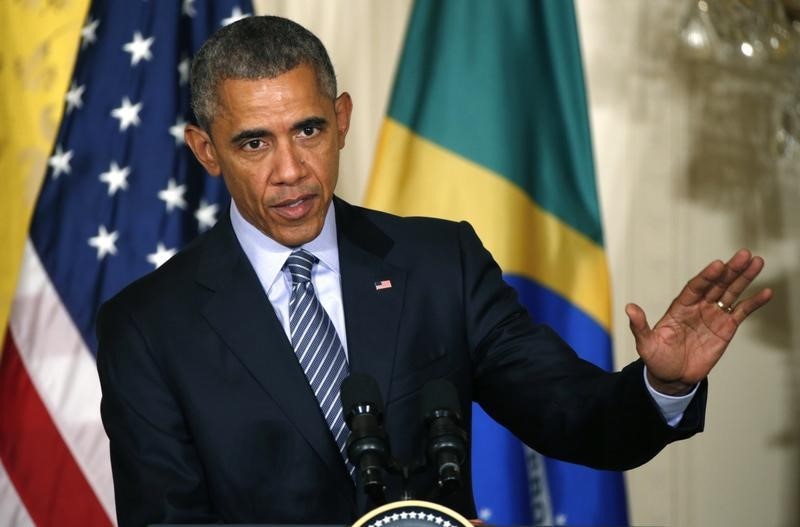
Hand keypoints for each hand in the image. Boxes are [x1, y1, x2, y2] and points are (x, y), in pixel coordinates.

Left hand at [625, 249, 772, 394]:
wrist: (672, 377)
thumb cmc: (657, 358)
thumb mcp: (645, 344)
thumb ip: (640, 326)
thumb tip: (629, 308)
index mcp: (679, 307)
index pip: (695, 287)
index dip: (706, 276)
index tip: (718, 264)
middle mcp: (698, 306)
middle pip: (716, 284)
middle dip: (730, 270)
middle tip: (744, 254)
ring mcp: (713, 315)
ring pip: (730, 293)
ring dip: (744, 278)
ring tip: (757, 262)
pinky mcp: (726, 328)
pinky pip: (741, 312)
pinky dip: (753, 303)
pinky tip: (766, 292)